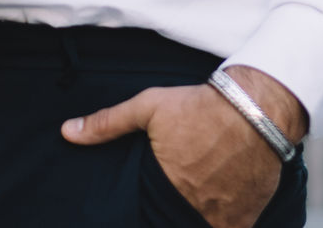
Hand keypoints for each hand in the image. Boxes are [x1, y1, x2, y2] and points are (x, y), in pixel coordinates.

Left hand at [62, 66, 305, 227]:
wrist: (255, 108)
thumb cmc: (201, 106)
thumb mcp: (149, 106)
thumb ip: (107, 123)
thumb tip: (67, 132)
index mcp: (164, 187)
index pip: (146, 216)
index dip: (147, 214)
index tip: (149, 206)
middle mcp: (191, 208)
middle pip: (172, 222)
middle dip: (171, 215)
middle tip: (175, 199)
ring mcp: (219, 217)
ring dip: (197, 220)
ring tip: (196, 202)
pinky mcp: (245, 218)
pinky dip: (221, 225)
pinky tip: (217, 210)